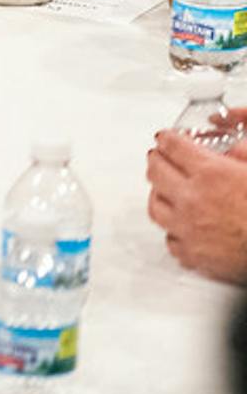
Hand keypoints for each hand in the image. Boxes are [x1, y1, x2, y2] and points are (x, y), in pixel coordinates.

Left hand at [148, 128, 246, 281]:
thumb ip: (244, 155)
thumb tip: (235, 149)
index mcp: (211, 174)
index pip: (173, 147)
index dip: (167, 139)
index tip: (164, 139)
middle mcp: (193, 199)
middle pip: (156, 172)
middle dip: (157, 161)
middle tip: (159, 158)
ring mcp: (188, 228)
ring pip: (156, 206)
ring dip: (158, 194)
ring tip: (164, 190)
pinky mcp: (192, 254)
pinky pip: (171, 239)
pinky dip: (174, 231)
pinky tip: (181, 226)